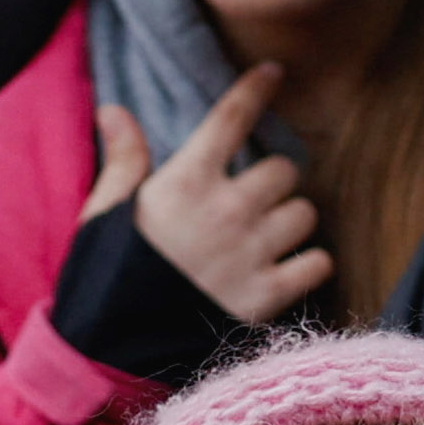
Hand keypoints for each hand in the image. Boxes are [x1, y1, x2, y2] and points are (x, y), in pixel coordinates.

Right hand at [89, 66, 330, 326]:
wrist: (111, 352)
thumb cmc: (105, 278)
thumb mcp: (105, 214)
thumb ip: (124, 161)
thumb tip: (115, 110)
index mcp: (184, 182)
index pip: (231, 118)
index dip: (256, 89)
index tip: (274, 72)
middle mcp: (225, 210)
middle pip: (284, 170)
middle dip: (273, 183)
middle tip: (253, 202)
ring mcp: (250, 254)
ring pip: (304, 213)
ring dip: (292, 222)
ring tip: (267, 239)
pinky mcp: (267, 298)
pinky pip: (318, 263)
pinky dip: (309, 265)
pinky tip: (287, 271)